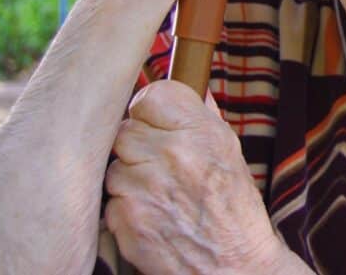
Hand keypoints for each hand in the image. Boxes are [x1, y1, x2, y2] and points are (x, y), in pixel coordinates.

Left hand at [105, 81, 285, 274]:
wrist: (232, 267)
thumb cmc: (234, 210)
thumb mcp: (230, 153)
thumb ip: (204, 118)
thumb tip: (191, 89)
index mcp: (201, 132)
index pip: (151, 95)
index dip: (152, 110)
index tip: (159, 124)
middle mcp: (172, 154)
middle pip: (126, 129)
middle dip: (139, 145)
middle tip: (159, 163)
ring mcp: (144, 187)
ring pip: (114, 164)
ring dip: (130, 176)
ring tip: (158, 193)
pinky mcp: (125, 218)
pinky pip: (110, 198)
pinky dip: (125, 206)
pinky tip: (151, 215)